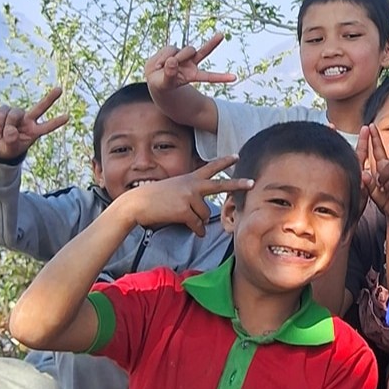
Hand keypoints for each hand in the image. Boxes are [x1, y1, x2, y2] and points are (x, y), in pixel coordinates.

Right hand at [0, 86, 68, 162]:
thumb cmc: (7, 147)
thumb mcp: (10, 149)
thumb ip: (12, 141)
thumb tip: (11, 131)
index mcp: (34, 131)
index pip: (47, 126)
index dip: (56, 122)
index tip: (67, 117)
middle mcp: (28, 120)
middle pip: (40, 107)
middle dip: (50, 98)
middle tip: (60, 89)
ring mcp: (17, 113)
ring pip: (14, 115)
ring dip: (6, 126)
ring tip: (2, 136)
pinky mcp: (4, 109)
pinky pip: (1, 114)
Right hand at [117, 155, 251, 234]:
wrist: (136, 204)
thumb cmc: (153, 198)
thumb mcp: (173, 188)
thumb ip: (189, 193)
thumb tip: (201, 213)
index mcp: (189, 178)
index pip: (210, 167)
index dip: (224, 161)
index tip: (237, 155)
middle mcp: (192, 185)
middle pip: (220, 185)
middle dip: (237, 185)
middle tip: (252, 183)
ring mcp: (188, 197)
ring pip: (205, 214)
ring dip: (199, 220)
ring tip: (185, 218)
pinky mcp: (184, 211)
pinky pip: (197, 224)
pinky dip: (197, 230)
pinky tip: (196, 232)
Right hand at [145, 31, 238, 92]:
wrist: (153, 76)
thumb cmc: (161, 83)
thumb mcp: (164, 83)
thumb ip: (169, 74)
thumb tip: (173, 61)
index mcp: (193, 76)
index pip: (209, 76)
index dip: (221, 77)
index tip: (235, 78)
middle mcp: (192, 63)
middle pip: (200, 51)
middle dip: (206, 45)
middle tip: (213, 40)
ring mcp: (184, 55)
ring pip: (183, 50)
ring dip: (172, 57)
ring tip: (162, 67)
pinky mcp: (175, 49)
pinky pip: (170, 49)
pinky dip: (162, 56)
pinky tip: (159, 62)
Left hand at [360, 120, 388, 218]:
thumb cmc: (384, 200)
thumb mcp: (372, 191)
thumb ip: (368, 182)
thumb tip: (364, 174)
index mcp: (382, 167)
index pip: (377, 149)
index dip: (373, 138)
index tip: (370, 125)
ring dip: (383, 175)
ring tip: (382, 185)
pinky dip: (388, 184)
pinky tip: (388, 190)